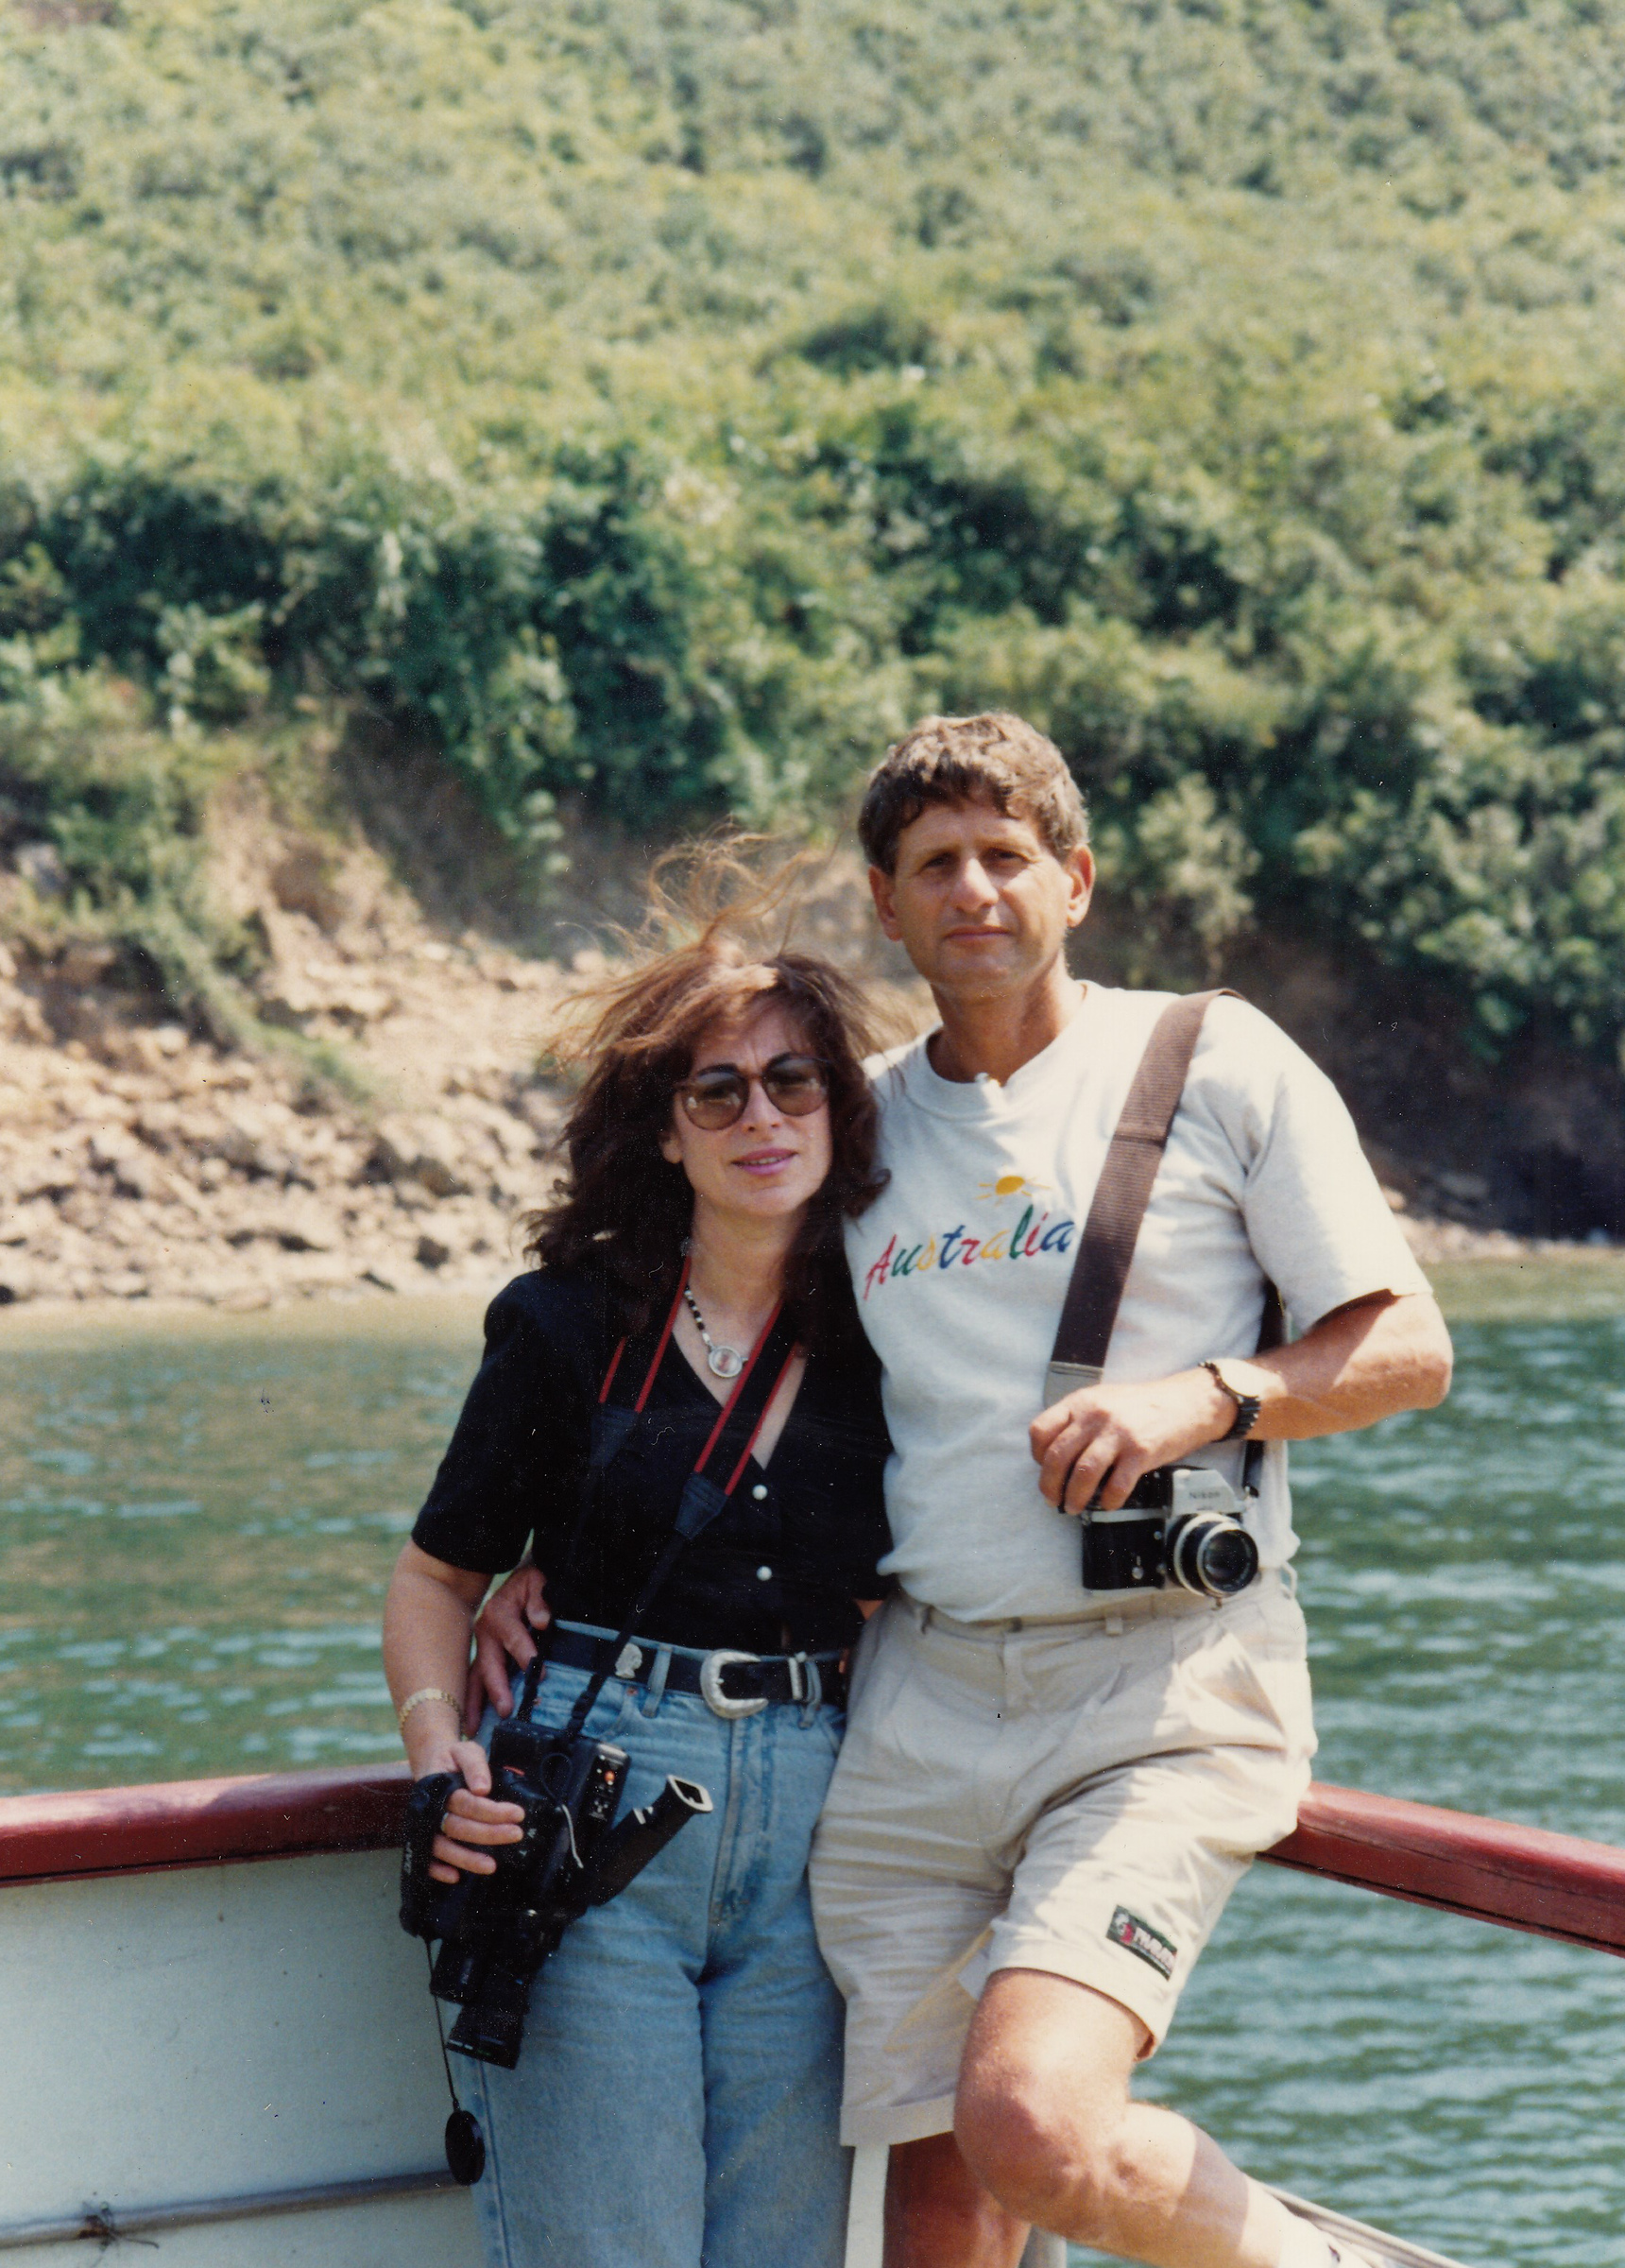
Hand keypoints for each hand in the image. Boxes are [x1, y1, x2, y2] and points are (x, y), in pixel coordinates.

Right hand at [420, 1735, 525, 1884]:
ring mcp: (424, 1826)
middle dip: (488, 1834)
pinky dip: (437, 1870)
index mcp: (440, 1786)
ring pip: (442, 1847)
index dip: (491, 1811)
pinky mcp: (423, 1838)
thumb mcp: (466, 1751)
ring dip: (466, 1859)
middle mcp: (429, 1809)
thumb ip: (475, 1766)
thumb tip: (483, 1788)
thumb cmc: (453, 1758)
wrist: (431, 1762)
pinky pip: (426, 1859)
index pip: (466, 1803)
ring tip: (491, 1866)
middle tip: (516, 1834)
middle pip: (457, 1827)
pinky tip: (455, 1877)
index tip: (518, 1814)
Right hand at [466, 1562, 551, 1724]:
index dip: (525, 1654)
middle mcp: (485, 1632)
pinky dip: (473, 1702)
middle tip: (506, 1710)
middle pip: (489, 1663)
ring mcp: (481, 1647)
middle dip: (497, 1688)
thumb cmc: (532, 1584)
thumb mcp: (537, 1582)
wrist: (521, 1581)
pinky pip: (476, 1681)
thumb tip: (541, 1621)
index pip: (512, 1636)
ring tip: (474, 1727)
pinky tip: (471, 1724)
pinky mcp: (483, 1658)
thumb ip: (540, 1598)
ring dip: (474, 1703)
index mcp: (498, 1612)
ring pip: (475, 1678)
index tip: (538, 1672)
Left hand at [1030, 1369, 1233, 1513]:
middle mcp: (1095, 1415)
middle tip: (1052, 1499)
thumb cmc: (1143, 1405)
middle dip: (1049, 1485)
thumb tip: (1057, 1454)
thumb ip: (1079, 1420)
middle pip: (1057, 1456)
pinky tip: (1108, 1504)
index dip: (1036, 1455)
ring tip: (1073, 1507)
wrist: (1187, 1402)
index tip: (1042, 1469)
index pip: (1041, 1430)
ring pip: (1082, 1473)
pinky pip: (1117, 1484)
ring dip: (1074, 1497)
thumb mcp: (1103, 1400)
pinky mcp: (1140, 1451)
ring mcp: (1118, 1433)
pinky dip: (1108, 1500)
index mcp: (1081, 1402)